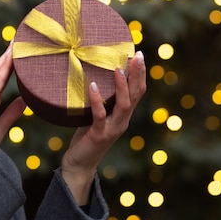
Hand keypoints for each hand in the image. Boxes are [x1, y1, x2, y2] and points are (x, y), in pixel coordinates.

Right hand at [0, 44, 25, 155]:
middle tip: (20, 37)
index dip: (10, 61)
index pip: (2, 75)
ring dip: (7, 56)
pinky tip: (11, 59)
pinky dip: (4, 69)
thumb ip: (12, 112)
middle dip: (9, 53)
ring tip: (17, 42)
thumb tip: (25, 100)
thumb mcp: (2, 126)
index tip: (19, 48)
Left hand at [61, 51, 146, 204]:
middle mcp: (122, 121)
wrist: (79, 164)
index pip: (138, 92)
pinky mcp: (99, 135)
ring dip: (121, 86)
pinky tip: (92, 86)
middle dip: (137, 74)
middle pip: (136, 95)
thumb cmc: (86, 137)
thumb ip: (101, 100)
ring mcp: (112, 129)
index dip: (140, 74)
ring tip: (117, 68)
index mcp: (124, 115)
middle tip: (137, 55)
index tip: (139, 55)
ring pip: (124, 105)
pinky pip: (100, 116)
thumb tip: (93, 75)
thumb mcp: (96, 115)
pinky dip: (97, 100)